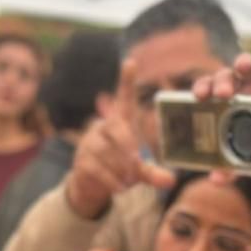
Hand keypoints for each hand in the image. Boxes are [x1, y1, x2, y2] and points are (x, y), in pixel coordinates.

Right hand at [65, 59, 174, 218]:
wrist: (90, 184)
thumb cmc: (120, 167)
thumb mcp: (139, 169)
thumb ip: (153, 172)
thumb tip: (170, 180)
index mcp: (120, 123)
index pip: (124, 99)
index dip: (126, 81)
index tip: (131, 62)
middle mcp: (103, 127)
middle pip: (115, 127)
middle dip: (128, 145)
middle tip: (138, 160)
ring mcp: (89, 144)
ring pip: (106, 151)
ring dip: (121, 168)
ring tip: (131, 181)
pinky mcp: (80, 162)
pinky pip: (97, 168)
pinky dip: (111, 180)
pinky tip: (120, 187)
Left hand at [192, 53, 250, 159]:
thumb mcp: (242, 158)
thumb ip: (229, 169)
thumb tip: (215, 181)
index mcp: (220, 103)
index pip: (206, 89)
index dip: (202, 89)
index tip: (199, 96)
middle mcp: (236, 88)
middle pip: (223, 76)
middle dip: (221, 81)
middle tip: (222, 94)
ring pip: (246, 66)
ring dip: (244, 63)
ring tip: (244, 67)